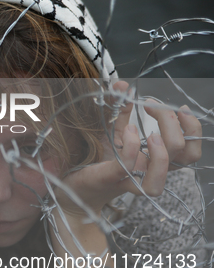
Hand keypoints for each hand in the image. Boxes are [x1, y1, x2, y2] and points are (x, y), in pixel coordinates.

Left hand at [55, 80, 201, 215]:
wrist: (76, 182)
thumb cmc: (98, 158)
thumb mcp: (113, 131)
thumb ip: (120, 109)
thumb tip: (122, 85)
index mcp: (156, 160)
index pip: (190, 150)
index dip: (192, 127)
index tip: (177, 107)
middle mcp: (149, 173)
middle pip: (183, 155)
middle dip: (174, 125)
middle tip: (153, 106)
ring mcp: (130, 179)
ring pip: (161, 176)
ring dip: (163, 150)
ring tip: (149, 131)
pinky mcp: (110, 178)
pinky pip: (127, 168)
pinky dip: (132, 147)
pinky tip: (128, 131)